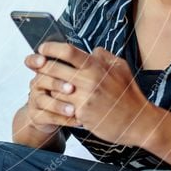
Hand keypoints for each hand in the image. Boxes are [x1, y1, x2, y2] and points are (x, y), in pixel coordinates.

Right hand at [22, 52, 83, 133]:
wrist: (48, 113)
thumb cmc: (62, 90)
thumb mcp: (68, 74)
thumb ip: (79, 63)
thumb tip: (98, 52)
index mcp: (44, 70)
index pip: (34, 61)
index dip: (36, 60)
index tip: (43, 60)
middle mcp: (37, 83)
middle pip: (42, 79)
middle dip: (57, 83)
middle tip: (72, 88)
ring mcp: (36, 100)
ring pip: (44, 101)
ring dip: (59, 105)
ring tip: (74, 109)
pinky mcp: (37, 115)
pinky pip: (49, 117)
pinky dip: (64, 120)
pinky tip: (77, 120)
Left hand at [33, 42, 157, 146]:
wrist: (138, 122)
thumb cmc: (129, 94)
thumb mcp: (121, 68)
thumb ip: (103, 56)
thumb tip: (89, 50)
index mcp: (97, 67)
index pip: (68, 51)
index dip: (51, 47)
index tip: (42, 48)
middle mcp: (89, 81)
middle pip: (53, 68)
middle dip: (39, 65)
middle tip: (32, 63)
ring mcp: (84, 99)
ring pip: (53, 88)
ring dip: (43, 84)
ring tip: (38, 81)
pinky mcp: (82, 115)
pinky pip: (60, 106)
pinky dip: (53, 102)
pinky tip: (49, 99)